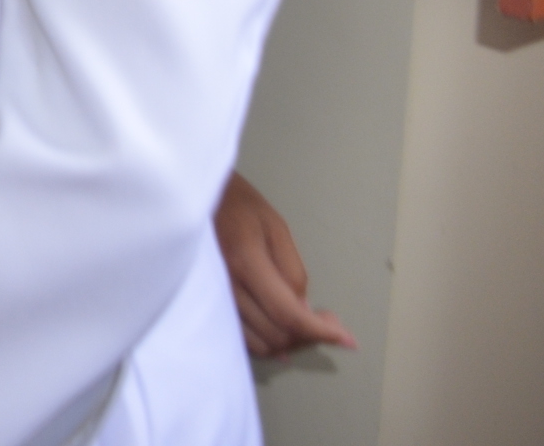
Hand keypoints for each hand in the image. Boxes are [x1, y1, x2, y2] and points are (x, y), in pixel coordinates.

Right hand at [215, 172, 355, 357]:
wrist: (195, 199)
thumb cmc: (239, 205)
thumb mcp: (276, 227)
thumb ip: (293, 271)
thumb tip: (305, 311)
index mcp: (245, 261)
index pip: (288, 314)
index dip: (320, 332)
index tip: (347, 340)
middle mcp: (226, 286)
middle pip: (275, 334)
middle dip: (309, 335)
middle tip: (327, 321)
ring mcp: (212, 298)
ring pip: (259, 344)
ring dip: (288, 341)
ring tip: (305, 324)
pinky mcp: (207, 303)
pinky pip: (241, 338)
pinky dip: (266, 341)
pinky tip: (280, 331)